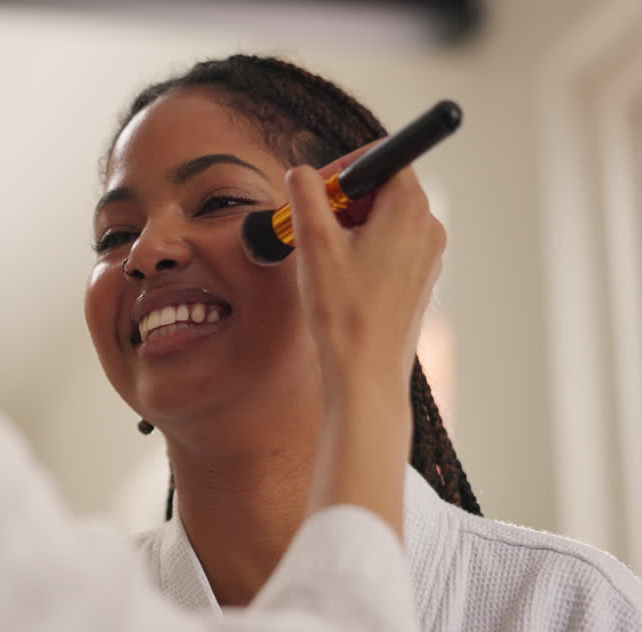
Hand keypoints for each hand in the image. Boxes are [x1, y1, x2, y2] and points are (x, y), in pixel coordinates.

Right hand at [287, 149, 445, 537]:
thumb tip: (301, 172)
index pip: (383, 158)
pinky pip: (389, 246)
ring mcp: (428, 256)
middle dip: (342, 198)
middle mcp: (428, 228)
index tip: (314, 187)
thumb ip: (306, 196)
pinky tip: (338, 276)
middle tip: (309, 223)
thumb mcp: (314, 244)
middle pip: (382, 188)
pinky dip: (361, 248)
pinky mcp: (419, 280)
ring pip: (383, 218)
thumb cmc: (344, 314)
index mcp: (410, 210)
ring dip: (348, 225)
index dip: (344, 167)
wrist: (366, 375)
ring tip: (319, 255)